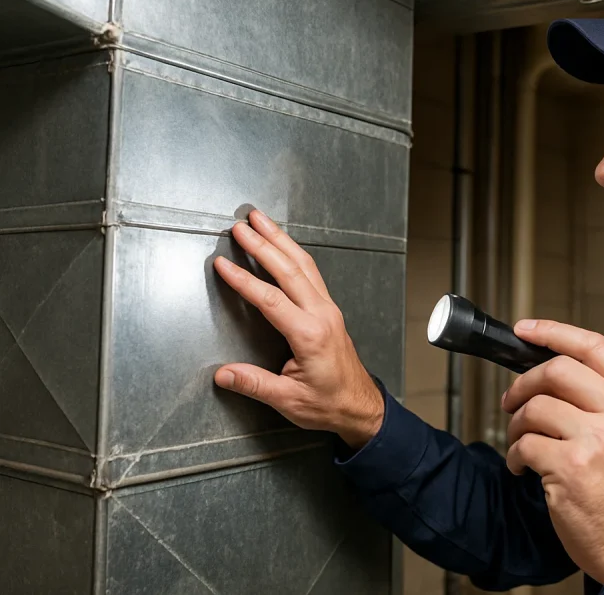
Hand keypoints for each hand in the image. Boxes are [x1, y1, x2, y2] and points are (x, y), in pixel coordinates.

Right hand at [211, 209, 383, 448]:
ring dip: (281, 239)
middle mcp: (322, 315)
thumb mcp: (289, 400)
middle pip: (290, 270)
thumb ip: (255, 384)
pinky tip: (282, 243)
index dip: (244, 281)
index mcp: (310, 335)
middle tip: (240, 226)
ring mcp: (328, 309)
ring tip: (260, 220)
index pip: (271, 300)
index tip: (222, 264)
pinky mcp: (328, 309)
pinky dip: (294, 252)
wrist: (360, 405)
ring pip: (304, 264)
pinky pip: (311, 272)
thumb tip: (223, 374)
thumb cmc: (329, 403)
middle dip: (263, 245)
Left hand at [502, 320, 603, 583]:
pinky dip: (514, 454)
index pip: (594, 346)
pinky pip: (524, 444)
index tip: (525, 329)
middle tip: (512, 400)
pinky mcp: (570, 466)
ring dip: (516, 424)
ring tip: (521, 442)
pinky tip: (522, 467)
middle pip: (556, 370)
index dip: (553, 331)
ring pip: (535, 407)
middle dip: (523, 383)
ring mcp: (596, 439)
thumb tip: (553, 371)